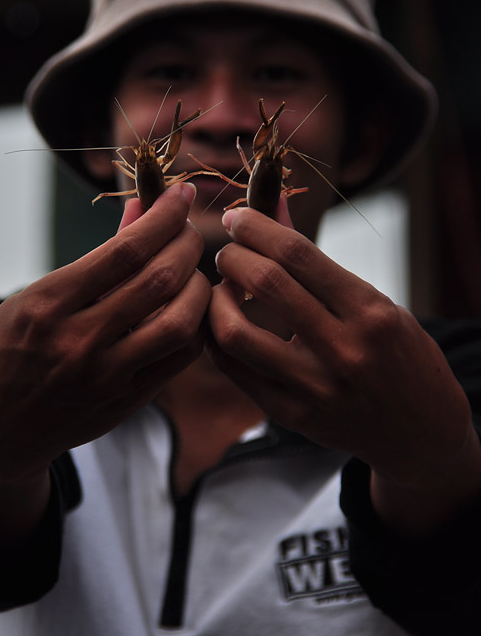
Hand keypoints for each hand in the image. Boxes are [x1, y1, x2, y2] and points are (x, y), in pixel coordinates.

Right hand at [0, 183, 210, 482]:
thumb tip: (144, 209)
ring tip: (194, 270)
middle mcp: (78, 340)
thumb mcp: (38, 295)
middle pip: (160, 280)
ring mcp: (106, 376)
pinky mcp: (127, 401)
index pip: (124, 250)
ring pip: (180, 322)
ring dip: (200, 286)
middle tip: (190, 230)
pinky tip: (193, 307)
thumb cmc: (13, 350)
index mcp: (48, 304)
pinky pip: (181, 357)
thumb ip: (98, 257)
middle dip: (187, 243)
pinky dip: (197, 324)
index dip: (163, 216)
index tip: (181, 195)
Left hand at [208, 204, 480, 530]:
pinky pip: (235, 369)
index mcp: (370, 312)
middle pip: (266, 283)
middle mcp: (345, 350)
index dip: (255, 227)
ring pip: (236, 333)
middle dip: (232, 255)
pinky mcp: (292, 416)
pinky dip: (218, 337)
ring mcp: (316, 389)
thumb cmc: (398, 352)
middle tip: (228, 251)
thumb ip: (316, 260)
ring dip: (216, 299)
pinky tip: (223, 322)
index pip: (297, 253)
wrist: (421, 431)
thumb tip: (271, 205)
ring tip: (222, 288)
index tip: (236, 217)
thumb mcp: (373, 301)